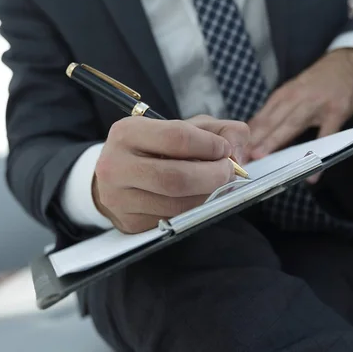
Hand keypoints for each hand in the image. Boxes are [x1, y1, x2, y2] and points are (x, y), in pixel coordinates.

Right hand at [93, 115, 249, 233]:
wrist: (119, 176)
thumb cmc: (158, 148)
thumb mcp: (185, 128)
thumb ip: (219, 130)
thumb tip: (236, 150)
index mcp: (128, 133)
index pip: (177, 137)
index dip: (210, 145)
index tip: (225, 149)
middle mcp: (116, 166)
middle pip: (177, 178)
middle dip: (214, 176)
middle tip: (229, 172)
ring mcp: (120, 198)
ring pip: (177, 204)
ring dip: (208, 196)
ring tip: (217, 185)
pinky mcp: (129, 223)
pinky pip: (172, 220)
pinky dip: (194, 210)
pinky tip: (198, 198)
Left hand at [247, 48, 352, 181]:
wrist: (349, 61)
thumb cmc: (319, 81)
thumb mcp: (294, 91)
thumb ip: (276, 112)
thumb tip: (253, 134)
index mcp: (284, 95)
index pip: (260, 118)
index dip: (245, 136)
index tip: (232, 151)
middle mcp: (296, 98)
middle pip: (271, 121)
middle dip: (253, 139)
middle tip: (238, 155)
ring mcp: (316, 105)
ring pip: (291, 125)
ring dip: (274, 141)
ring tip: (261, 157)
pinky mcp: (336, 112)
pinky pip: (325, 136)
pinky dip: (317, 153)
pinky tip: (312, 172)